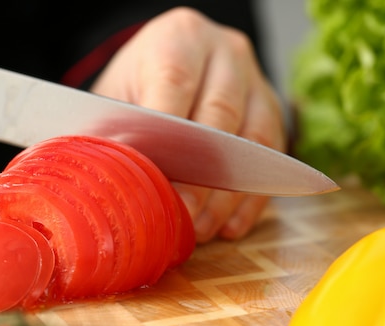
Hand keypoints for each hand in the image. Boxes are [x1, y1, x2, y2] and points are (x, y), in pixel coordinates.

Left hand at [91, 7, 285, 242]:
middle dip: (201, 175)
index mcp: (181, 37)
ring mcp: (257, 82)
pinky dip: (251, 198)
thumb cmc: (141, 84)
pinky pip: (271, 160)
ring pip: (254, 142)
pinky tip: (228, 226)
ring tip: (202, 229)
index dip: (165, 138)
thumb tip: (111, 181)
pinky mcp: (273, 112)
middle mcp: (227, 53)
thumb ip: (113, 131)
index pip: (176, 84)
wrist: (173, 65)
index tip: (152, 182)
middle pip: (221, 116)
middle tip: (182, 215)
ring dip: (228, 193)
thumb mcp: (115, 95)